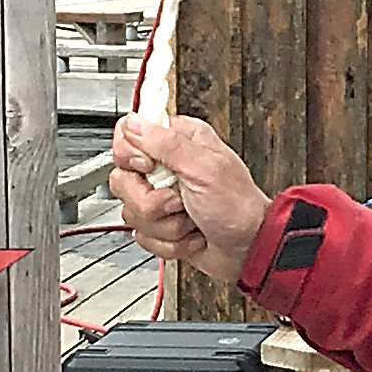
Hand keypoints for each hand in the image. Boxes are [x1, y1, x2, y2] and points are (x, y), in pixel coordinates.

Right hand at [109, 113, 272, 282]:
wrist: (248, 249)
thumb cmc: (238, 206)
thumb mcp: (204, 168)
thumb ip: (166, 144)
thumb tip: (134, 122)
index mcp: (178, 141)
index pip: (127, 134)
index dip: (130, 155)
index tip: (149, 168)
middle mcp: (166, 167)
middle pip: (122, 179)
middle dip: (151, 201)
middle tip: (178, 201)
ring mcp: (161, 197)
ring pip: (131, 211)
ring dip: (166, 225)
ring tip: (190, 219)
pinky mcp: (160, 224)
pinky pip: (143, 236)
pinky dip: (170, 242)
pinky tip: (190, 235)